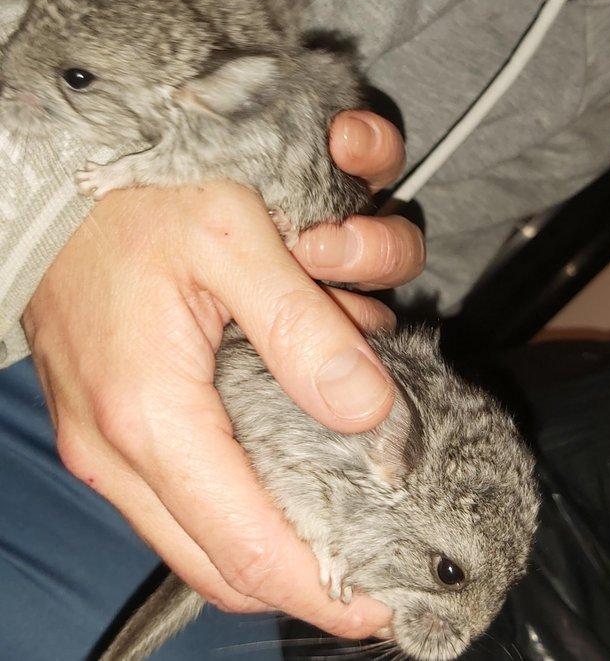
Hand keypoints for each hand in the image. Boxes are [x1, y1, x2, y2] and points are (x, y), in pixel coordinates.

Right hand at [22, 112, 423, 638]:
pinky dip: (239, 482)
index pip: (247, 549)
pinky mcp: (108, 421)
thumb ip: (301, 329)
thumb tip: (368, 410)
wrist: (58, 178)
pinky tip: (282, 430)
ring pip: (200, 530)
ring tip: (331, 453)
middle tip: (365, 560)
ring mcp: (105, 443)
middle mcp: (117, 449)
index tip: (378, 604)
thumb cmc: (134, 199)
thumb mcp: (234, 241)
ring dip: (274, 507)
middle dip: (300, 572)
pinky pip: (180, 490)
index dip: (321, 589)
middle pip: (221, 563)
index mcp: (150, 414)